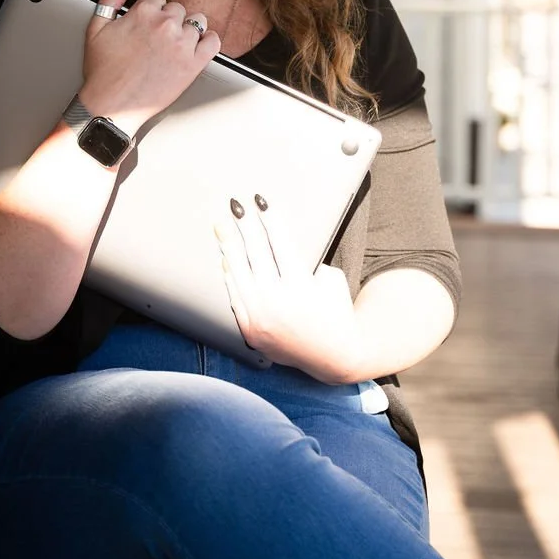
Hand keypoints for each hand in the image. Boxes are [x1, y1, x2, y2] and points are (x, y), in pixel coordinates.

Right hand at [79, 0, 220, 136]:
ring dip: (188, 30)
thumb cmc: (102, 71)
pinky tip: (198, 47)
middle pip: (177, 9)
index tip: (147, 27)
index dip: (152, 13)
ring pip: (197, 22)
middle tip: (158, 40)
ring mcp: (182, 44)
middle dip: (169, 21)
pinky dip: (208, 42)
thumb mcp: (96, 28)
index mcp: (143, 13)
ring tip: (175, 44)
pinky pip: (213, 42)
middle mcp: (165, 25)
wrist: (111, 107)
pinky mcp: (194, 65)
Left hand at [216, 196, 361, 383]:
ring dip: (230, 247)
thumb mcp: (329, 279)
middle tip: (236, 206)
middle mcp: (277, 302)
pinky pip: (234, 297)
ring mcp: (260, 319)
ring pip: (238, 274)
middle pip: (256, 253)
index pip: (280, 242)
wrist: (334, 357)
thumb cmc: (336, 311)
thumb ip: (303, 261)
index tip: (260, 201)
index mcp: (301, 286)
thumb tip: (273, 242)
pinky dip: (230, 277)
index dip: (270, 219)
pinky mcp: (250, 331)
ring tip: (223, 227)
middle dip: (245, 226)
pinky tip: (226, 260)